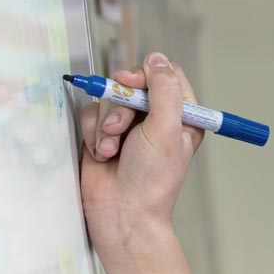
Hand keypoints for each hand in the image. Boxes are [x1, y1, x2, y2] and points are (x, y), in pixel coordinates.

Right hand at [78, 53, 204, 254]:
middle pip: (133, 83)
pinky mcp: (102, 136)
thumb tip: (157, 59)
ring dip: (107, 124)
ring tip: (111, 150)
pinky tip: (101, 155)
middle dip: (121, 105)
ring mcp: (128, 127)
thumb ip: (163, 90)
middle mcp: (155, 119)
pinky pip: (92, 115)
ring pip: (109, 99)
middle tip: (121, 126)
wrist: (121, 214)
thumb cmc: (151, 180)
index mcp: (181, 116)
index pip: (165, 75)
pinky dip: (93, 133)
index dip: (148, 74)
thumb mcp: (165, 130)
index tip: (134, 83)